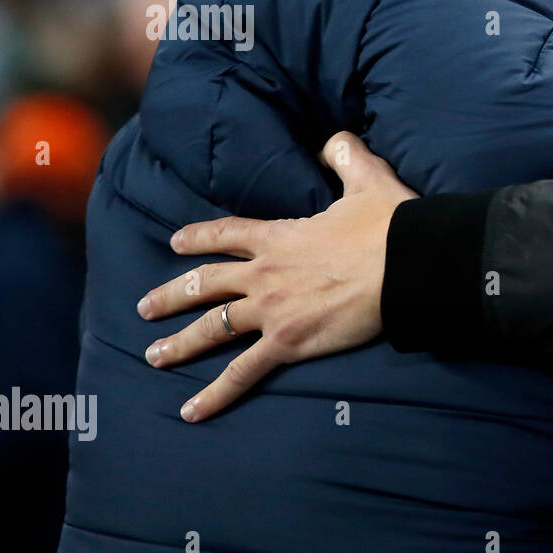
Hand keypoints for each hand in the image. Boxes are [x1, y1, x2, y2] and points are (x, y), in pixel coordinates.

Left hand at [137, 132, 416, 421]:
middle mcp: (264, 274)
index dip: (199, 237)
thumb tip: (334, 140)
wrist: (406, 266)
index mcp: (280, 236)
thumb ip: (345, 156)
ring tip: (154, 356)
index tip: (175, 242)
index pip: (227, 235)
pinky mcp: (288, 343)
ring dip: (179, 345)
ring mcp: (271, 311)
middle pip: (204, 285)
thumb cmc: (390, 226)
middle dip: (170, 296)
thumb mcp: (369, 179)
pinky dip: (216, 394)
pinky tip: (191, 412)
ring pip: (211, 329)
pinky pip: (242, 373)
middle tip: (146, 308)